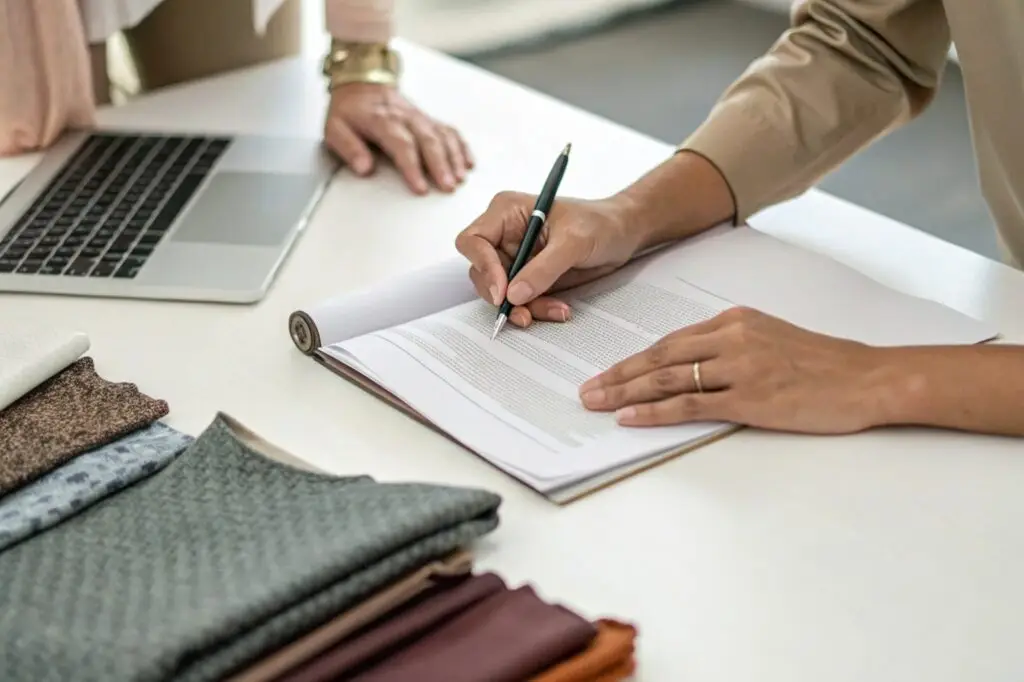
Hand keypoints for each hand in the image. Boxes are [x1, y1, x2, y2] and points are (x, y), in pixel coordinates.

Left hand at [324, 83, 472, 194]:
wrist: (362, 82)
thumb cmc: (349, 111)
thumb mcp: (334, 128)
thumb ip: (349, 148)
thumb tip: (363, 168)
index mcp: (381, 120)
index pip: (401, 144)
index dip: (412, 167)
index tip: (420, 187)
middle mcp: (405, 117)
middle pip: (427, 140)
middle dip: (440, 165)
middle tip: (447, 187)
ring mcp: (419, 118)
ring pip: (442, 136)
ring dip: (453, 158)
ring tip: (459, 179)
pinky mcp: (428, 120)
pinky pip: (449, 131)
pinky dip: (461, 147)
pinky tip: (468, 163)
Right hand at [455, 191, 644, 327]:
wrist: (622, 235)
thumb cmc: (600, 223)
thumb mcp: (574, 242)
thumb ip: (543, 267)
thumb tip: (513, 294)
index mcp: (506, 212)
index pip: (473, 241)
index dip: (483, 267)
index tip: (503, 292)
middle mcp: (504, 235)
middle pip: (482, 272)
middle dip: (504, 296)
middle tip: (524, 313)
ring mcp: (515, 258)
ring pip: (502, 292)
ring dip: (524, 307)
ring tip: (556, 310)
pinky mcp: (528, 277)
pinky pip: (521, 301)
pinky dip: (537, 309)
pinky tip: (559, 309)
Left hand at [578, 307, 897, 433]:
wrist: (866, 377)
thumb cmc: (822, 362)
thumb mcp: (770, 338)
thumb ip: (729, 346)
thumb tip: (689, 365)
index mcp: (734, 320)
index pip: (670, 341)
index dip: (634, 359)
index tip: (608, 370)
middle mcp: (731, 337)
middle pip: (659, 357)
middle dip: (617, 374)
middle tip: (587, 389)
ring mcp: (739, 367)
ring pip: (667, 378)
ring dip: (625, 391)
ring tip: (596, 402)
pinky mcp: (749, 397)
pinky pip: (690, 404)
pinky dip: (655, 411)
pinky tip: (630, 417)